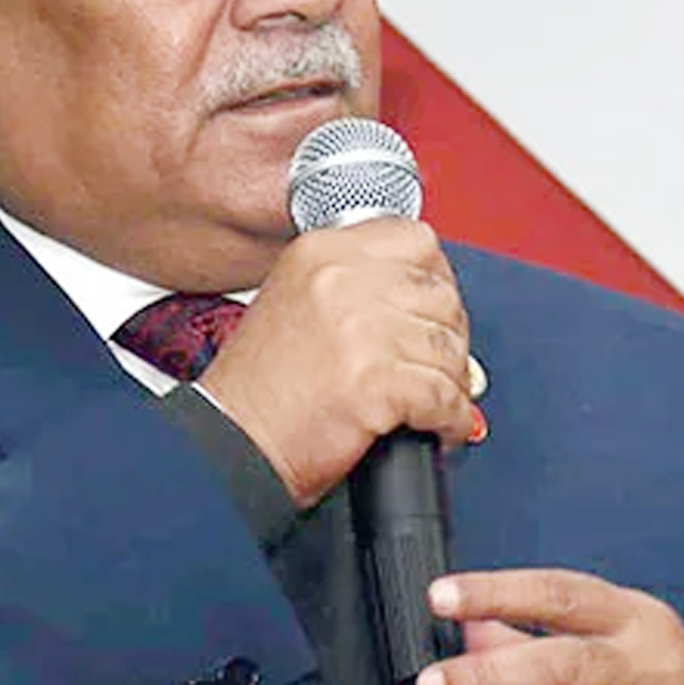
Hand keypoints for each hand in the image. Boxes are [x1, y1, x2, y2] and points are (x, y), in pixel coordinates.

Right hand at [197, 218, 480, 507]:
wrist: (230, 443)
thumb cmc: (259, 389)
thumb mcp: (297, 302)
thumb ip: (357, 287)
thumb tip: (431, 306)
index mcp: (321, 252)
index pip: (415, 240)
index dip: (436, 280)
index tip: (432, 312)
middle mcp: (340, 279)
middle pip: (440, 294)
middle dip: (450, 337)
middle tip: (438, 366)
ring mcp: (359, 328)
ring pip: (448, 347)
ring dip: (453, 382)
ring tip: (437, 403)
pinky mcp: (375, 381)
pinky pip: (445, 395)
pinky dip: (451, 419)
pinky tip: (438, 428)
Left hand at [414, 569, 683, 684]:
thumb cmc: (662, 671)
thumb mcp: (617, 631)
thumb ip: (543, 627)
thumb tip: (469, 625)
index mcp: (636, 618)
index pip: (558, 594)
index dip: (497, 591)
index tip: (441, 596)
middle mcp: (649, 668)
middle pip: (560, 666)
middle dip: (488, 676)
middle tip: (430, 684)